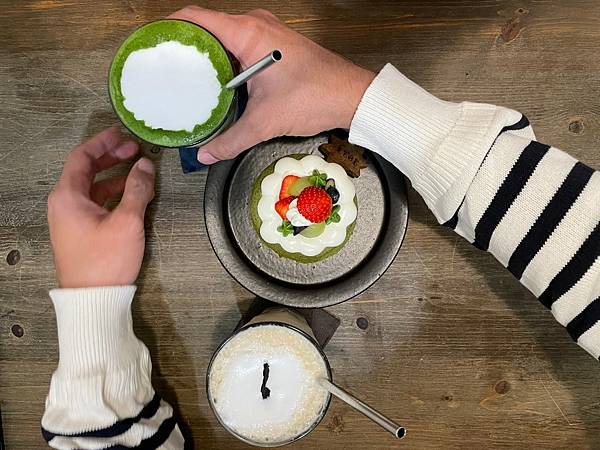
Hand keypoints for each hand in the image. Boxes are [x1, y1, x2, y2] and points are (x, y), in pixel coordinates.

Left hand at [48, 127, 154, 287]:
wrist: (93, 299)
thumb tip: (145, 166)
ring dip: (114, 175)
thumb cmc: (104, 262)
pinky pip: (96, 202)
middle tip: (133, 149)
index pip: (82, 157)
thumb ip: (137, 189)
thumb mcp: (127, 221)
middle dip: (111, 157)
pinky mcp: (81, 231)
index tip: (121, 134)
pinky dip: (112, 193)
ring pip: (93, 187)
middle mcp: (65, 204)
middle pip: (86, 170)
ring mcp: (71, 219)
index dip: (103, 143)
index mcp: (68, 196)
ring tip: (137, 170)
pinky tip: (130, 194)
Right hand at [169, 6, 374, 163]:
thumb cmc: (316, 96)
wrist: (352, 97)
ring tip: (184, 77)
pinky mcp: (276, 47)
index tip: (151, 42)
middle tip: (163, 67)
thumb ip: (230, 139)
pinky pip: (240, 47)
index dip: (169, 26)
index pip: (195, 17)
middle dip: (184, 45)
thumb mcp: (265, 121)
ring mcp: (268, 35)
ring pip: (225, 39)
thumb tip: (205, 153)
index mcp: (248, 33)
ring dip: (206, 55)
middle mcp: (256, 26)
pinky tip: (216, 82)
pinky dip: (225, 61)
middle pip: (207, 27)